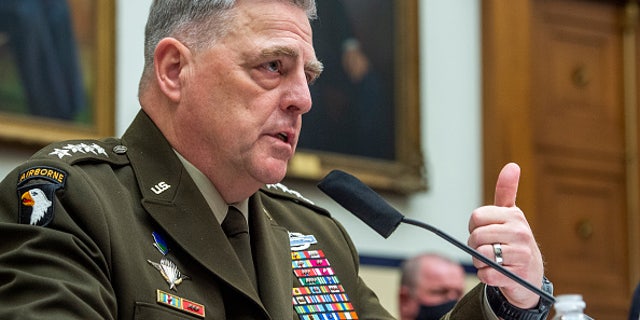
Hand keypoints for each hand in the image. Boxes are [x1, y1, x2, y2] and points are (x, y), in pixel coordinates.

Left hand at [467, 163, 543, 308]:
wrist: (530, 273)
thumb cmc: (514, 239)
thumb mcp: (511, 213)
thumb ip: (506, 190)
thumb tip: (512, 166)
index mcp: (514, 216)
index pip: (476, 217)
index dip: (473, 226)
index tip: (482, 230)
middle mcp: (520, 233)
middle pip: (476, 237)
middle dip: (474, 245)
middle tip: (486, 247)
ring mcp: (520, 255)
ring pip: (480, 256)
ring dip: (479, 261)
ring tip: (491, 260)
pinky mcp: (516, 276)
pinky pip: (485, 274)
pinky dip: (485, 274)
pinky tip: (496, 271)